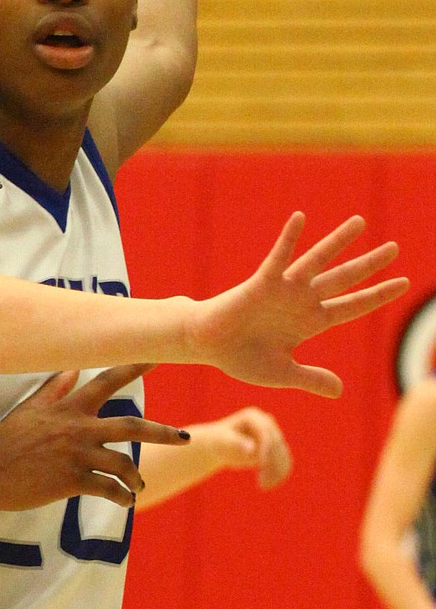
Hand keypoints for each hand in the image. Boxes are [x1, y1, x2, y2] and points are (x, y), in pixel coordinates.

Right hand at [0, 363, 189, 511]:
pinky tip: (126, 502)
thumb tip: (73, 370)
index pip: (108, 381)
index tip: (159, 354)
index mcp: (70, 408)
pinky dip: (122, 496)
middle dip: (163, 431)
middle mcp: (78, 428)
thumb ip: (55, 389)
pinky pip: (109, 488)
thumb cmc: (6, 439)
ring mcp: (76, 454)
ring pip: (124, 463)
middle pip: (132, 426)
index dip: (135, 366)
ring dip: (136, 476)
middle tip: (186, 437)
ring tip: (138, 486)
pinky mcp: (71, 480)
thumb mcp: (30, 408)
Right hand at [192, 213, 407, 397]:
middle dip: (369, 264)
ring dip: (338, 242)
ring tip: (361, 222)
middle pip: (344, 279)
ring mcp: (283, 290)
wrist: (206, 346)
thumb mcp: (282, 373)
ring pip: (318, 261)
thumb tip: (340, 391)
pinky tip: (300, 218)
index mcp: (309, 322)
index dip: (376, 296)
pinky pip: (279, 257)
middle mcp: (301, 301)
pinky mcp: (262, 283)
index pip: (350, 306)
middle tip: (394, 248)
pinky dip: (289, 238)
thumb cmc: (240, 358)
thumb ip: (311, 378)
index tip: (402, 284)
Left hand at [199, 407, 292, 488]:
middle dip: (271, 463)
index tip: (261, 463)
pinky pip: (284, 462)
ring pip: (283, 455)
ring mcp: (273, 435)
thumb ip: (236, 443)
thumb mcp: (223, 442)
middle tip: (262, 483)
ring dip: (277, 472)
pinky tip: (266, 485)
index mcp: (253, 416)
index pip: (265, 431)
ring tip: (263, 486)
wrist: (220, 445)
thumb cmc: (219, 442)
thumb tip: (251, 448)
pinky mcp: (276, 448)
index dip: (266, 447)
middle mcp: (267, 423)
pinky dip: (278, 474)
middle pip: (277, 444)